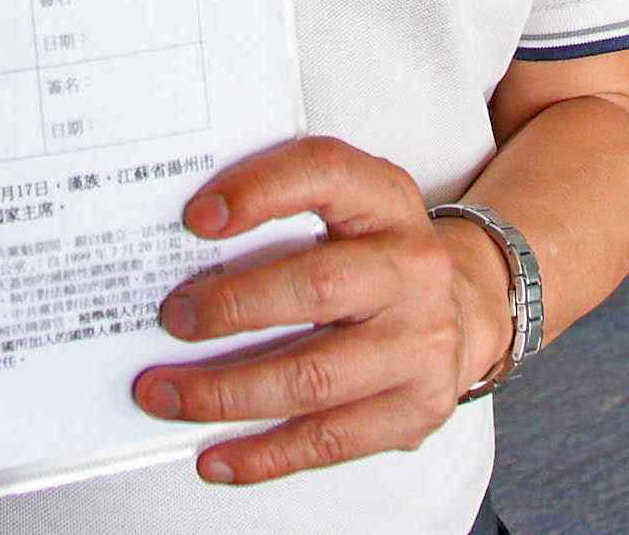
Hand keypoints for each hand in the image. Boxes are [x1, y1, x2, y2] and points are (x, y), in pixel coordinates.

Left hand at [131, 136, 513, 486]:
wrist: (462, 305)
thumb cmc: (376, 249)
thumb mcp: (346, 203)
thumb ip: (281, 206)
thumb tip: (178, 243)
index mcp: (386, 196)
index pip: (324, 173)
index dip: (258, 192)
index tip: (195, 218)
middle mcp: (413, 266)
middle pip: (315, 287)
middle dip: (231, 307)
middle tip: (171, 319)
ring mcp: (420, 343)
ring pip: (313, 377)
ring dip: (227, 391)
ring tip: (166, 394)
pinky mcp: (416, 409)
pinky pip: (329, 440)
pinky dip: (263, 454)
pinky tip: (215, 455)